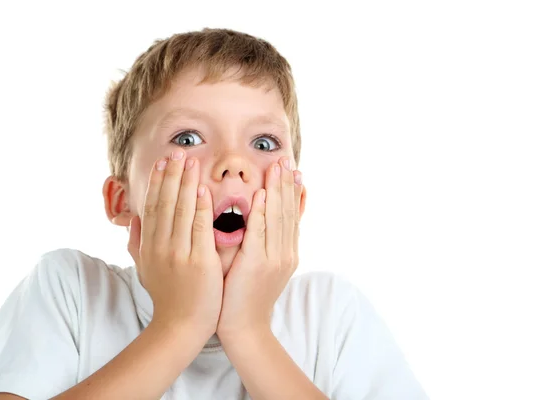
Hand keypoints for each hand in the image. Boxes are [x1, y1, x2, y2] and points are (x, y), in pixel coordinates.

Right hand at [128, 151, 222, 336]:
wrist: (179, 327)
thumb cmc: (167, 298)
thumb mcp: (144, 269)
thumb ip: (137, 244)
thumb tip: (131, 220)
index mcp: (149, 246)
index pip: (153, 207)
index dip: (158, 183)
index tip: (163, 162)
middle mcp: (160, 246)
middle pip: (165, 203)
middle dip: (171, 175)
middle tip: (179, 152)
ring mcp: (178, 253)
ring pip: (180, 211)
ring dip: (185, 183)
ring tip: (190, 161)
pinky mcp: (197, 262)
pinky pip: (198, 228)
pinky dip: (199, 207)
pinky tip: (202, 188)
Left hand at [217, 157, 302, 338]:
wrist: (244, 327)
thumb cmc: (245, 296)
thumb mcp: (261, 266)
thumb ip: (263, 242)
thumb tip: (259, 218)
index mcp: (287, 252)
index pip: (292, 215)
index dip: (292, 191)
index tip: (293, 170)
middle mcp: (286, 252)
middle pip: (288, 211)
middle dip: (288, 184)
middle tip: (287, 160)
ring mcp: (274, 258)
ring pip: (278, 216)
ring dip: (278, 189)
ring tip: (278, 167)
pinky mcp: (258, 263)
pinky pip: (261, 231)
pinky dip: (262, 211)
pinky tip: (262, 193)